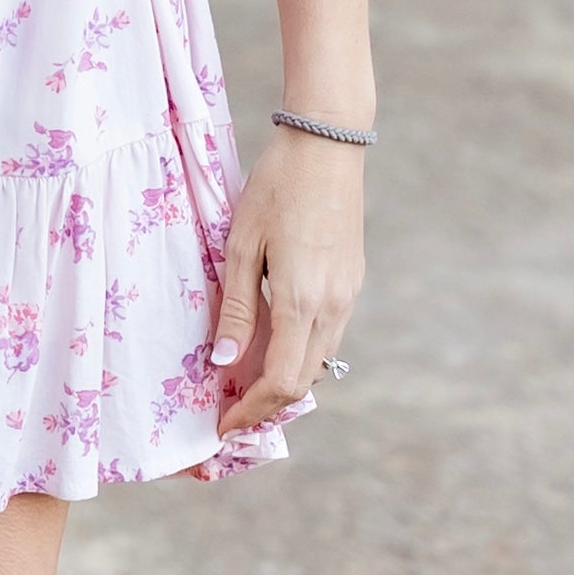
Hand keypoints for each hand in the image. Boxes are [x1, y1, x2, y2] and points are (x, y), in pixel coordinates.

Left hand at [211, 127, 364, 434]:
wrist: (327, 148)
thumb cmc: (274, 188)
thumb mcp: (241, 245)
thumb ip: (237, 308)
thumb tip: (223, 362)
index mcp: (302, 301)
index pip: (280, 382)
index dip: (250, 412)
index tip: (221, 426)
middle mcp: (332, 308)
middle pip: (303, 382)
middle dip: (266, 407)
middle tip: (228, 415)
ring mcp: (347, 297)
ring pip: (318, 362)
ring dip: (284, 382)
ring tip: (243, 387)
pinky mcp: (351, 284)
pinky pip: (327, 337)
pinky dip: (300, 355)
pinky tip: (271, 346)